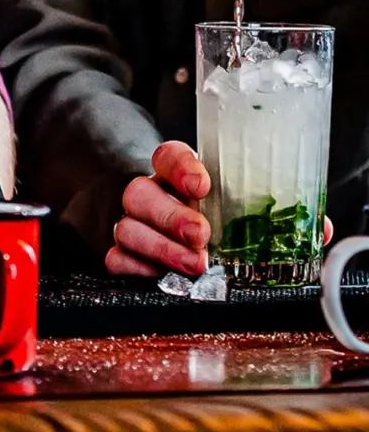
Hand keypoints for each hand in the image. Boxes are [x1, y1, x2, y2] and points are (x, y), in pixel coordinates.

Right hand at [108, 140, 336, 278]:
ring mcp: (131, 224)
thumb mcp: (237, 206)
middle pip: (141, 193)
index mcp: (175, 175)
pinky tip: (159, 275)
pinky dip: (137, 268)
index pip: (168, 156)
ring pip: (127, 227)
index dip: (181, 167)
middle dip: (172, 216)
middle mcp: (149, 195)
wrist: (165, 226)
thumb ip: (271, 215)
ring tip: (193, 264)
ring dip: (160, 247)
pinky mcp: (121, 253)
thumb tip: (316, 228)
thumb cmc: (209, 216)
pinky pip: (115, 258)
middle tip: (201, 234)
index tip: (201, 182)